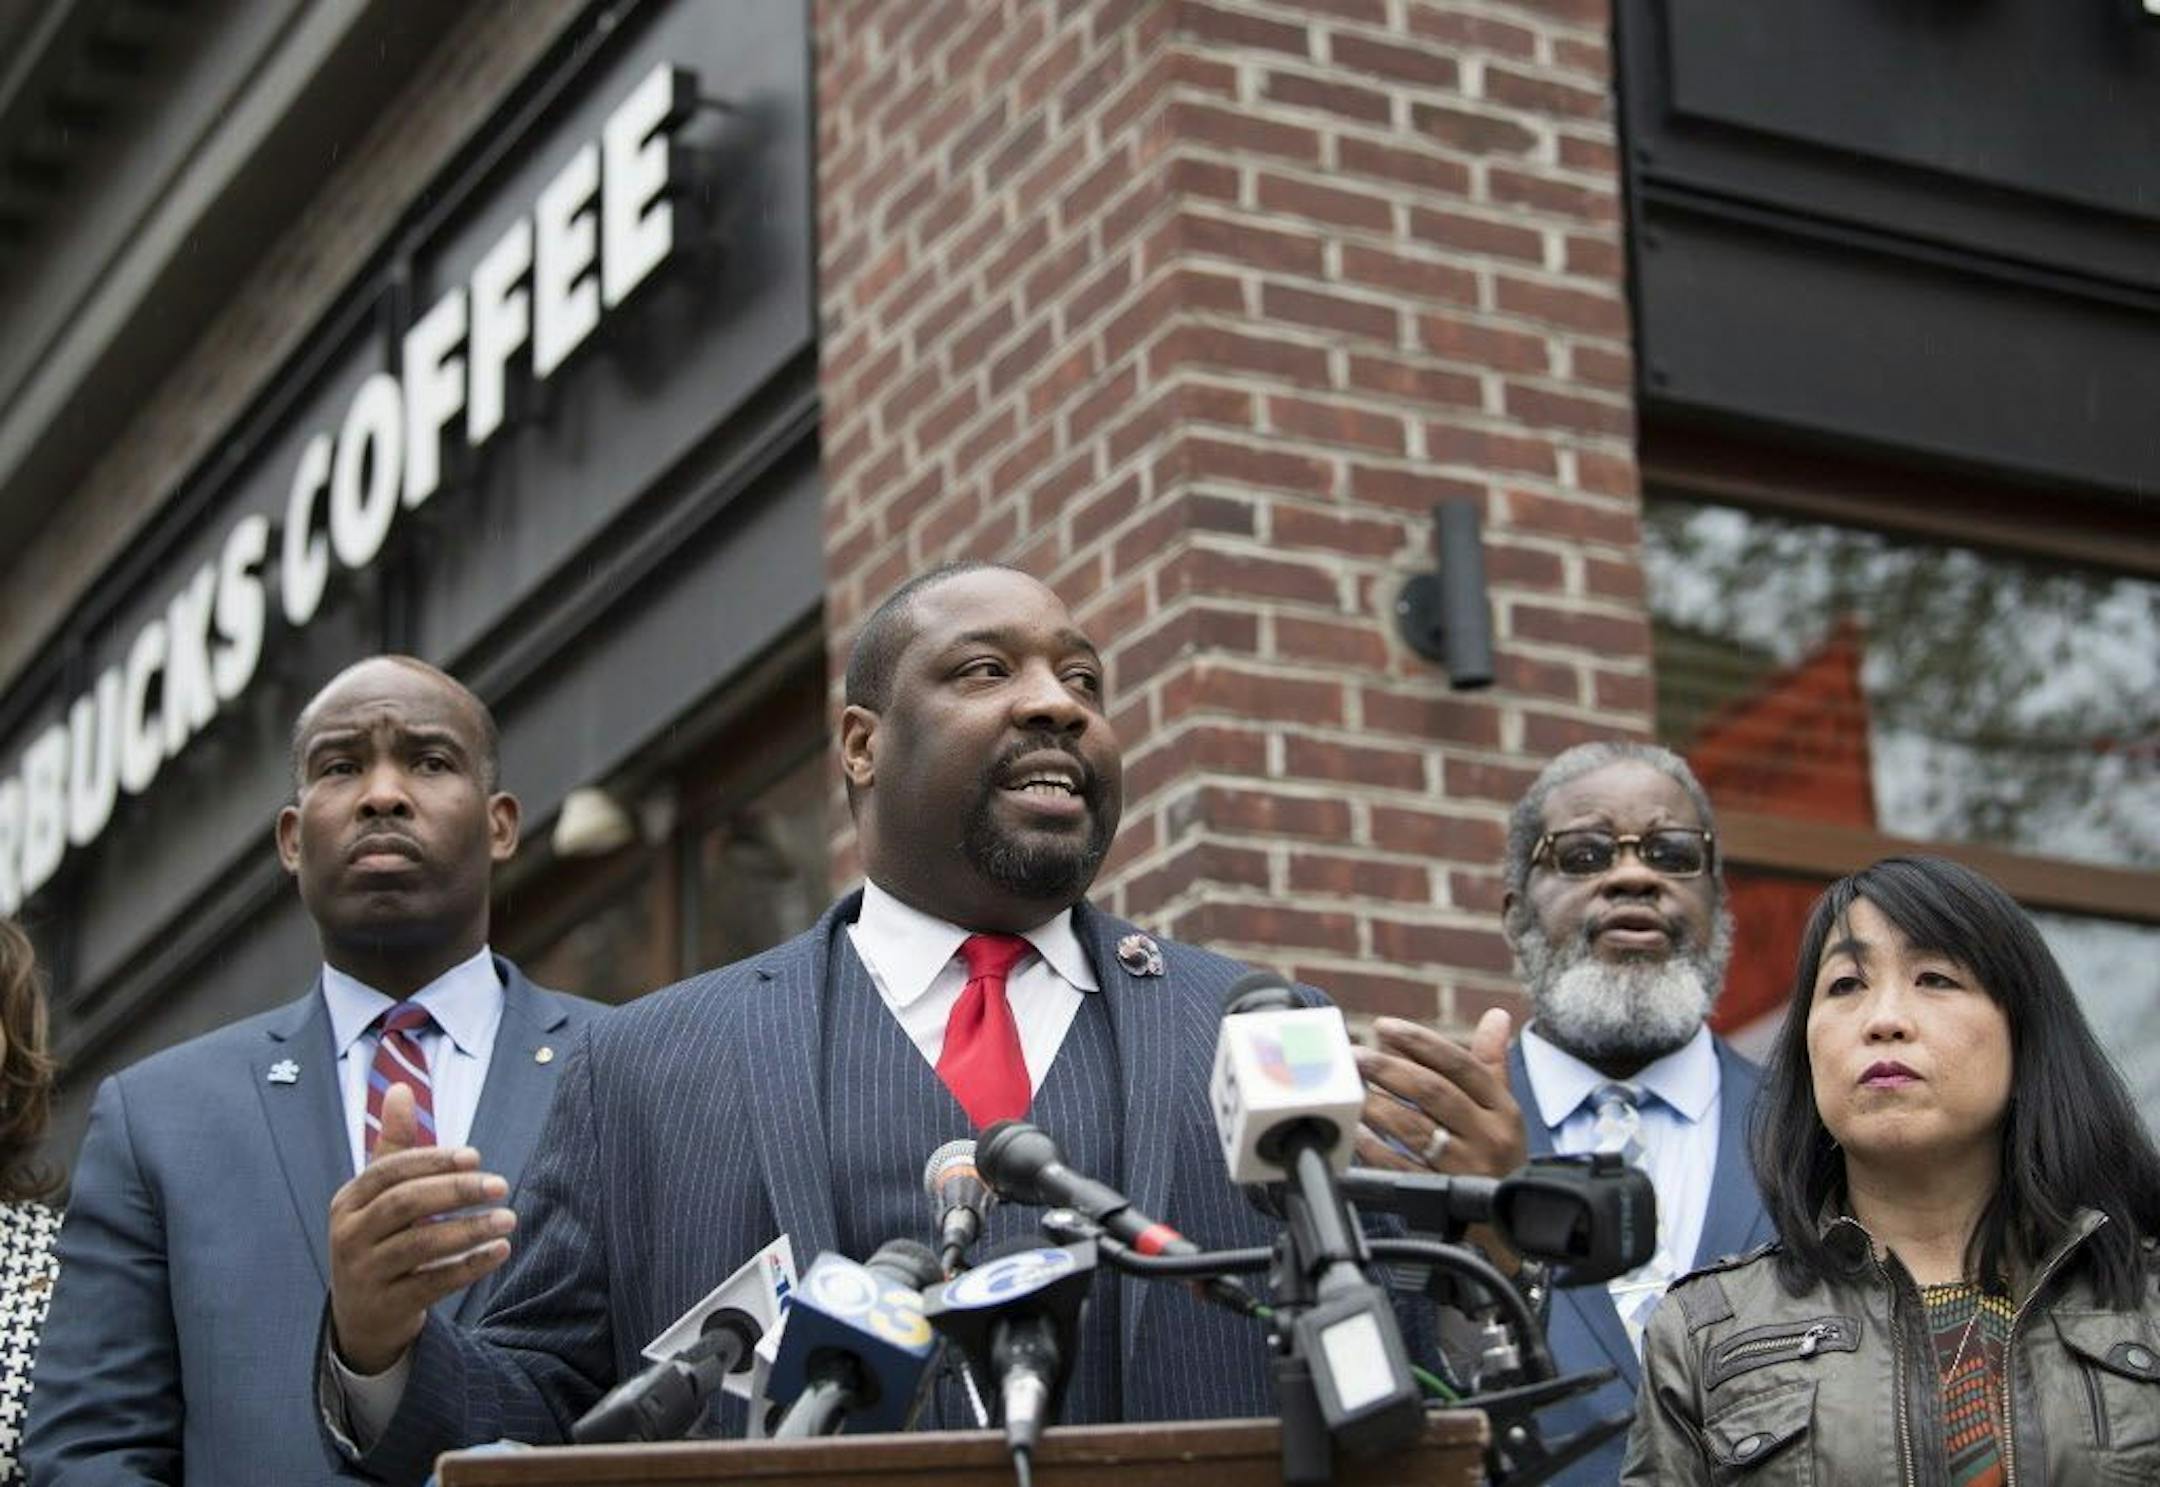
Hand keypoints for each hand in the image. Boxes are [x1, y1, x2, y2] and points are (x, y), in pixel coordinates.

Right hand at [328, 1082, 514, 1374]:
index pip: (390, 1171)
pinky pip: (432, 1283)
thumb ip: (395, 1145)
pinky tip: (499, 1251)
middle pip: (404, 1204)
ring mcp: (365, 1273)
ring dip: (469, 1230)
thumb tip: (402, 1088)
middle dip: (455, 1192)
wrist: (360, 1315)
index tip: (476, 1156)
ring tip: (508, 1218)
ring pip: (419, 1245)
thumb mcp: (379, 1194)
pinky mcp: (387, 1305)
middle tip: (500, 1185)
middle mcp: (349, 1235)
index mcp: (349, 1200)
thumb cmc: (378, 1237)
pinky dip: (468, 1267)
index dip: (433, 1161)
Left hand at [1354, 1009, 1528, 1264]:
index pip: (1460, 1065)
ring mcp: (1465, 1169)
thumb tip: (1495, 1016)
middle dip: (1389, 1069)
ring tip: (1350, 1086)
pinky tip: (1356, 1129)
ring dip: (1378, 1104)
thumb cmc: (1499, 1154)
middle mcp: (1487, 1137)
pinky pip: (1401, 1167)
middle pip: (1434, 1093)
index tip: (1385, 1027)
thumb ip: (1492, 1062)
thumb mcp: (1504, 1110)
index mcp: (1502, 1109)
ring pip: (1415, 1129)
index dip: (1420, 1042)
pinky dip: (1375, 1147)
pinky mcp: (1442, 1196)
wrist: (1509, 1224)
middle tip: (1355, 1053)